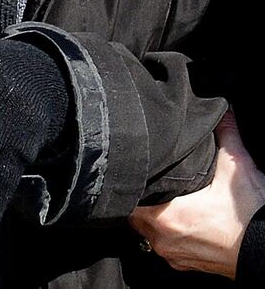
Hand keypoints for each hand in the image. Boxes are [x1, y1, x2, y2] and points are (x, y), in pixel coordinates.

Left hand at [130, 111, 264, 278]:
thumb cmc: (250, 220)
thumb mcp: (236, 169)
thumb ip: (226, 135)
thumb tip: (223, 112)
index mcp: (166, 218)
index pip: (128, 199)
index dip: (130, 183)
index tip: (136, 169)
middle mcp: (164, 241)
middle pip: (135, 215)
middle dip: (140, 197)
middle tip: (151, 179)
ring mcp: (175, 256)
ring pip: (148, 232)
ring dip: (153, 216)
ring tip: (163, 196)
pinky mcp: (188, 265)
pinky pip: (166, 245)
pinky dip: (168, 232)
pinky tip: (179, 217)